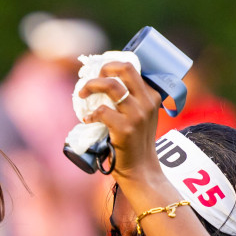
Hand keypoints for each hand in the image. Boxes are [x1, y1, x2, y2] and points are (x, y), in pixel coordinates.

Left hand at [78, 59, 163, 182]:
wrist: (141, 170)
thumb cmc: (137, 143)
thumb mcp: (143, 117)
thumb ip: (133, 101)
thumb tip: (103, 84)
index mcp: (153, 96)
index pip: (133, 68)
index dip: (112, 66)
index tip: (100, 71)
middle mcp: (147, 102)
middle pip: (125, 68)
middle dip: (104, 67)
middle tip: (93, 77)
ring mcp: (137, 115)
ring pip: (111, 85)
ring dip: (91, 85)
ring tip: (82, 93)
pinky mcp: (125, 129)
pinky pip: (101, 111)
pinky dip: (90, 114)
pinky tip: (87, 120)